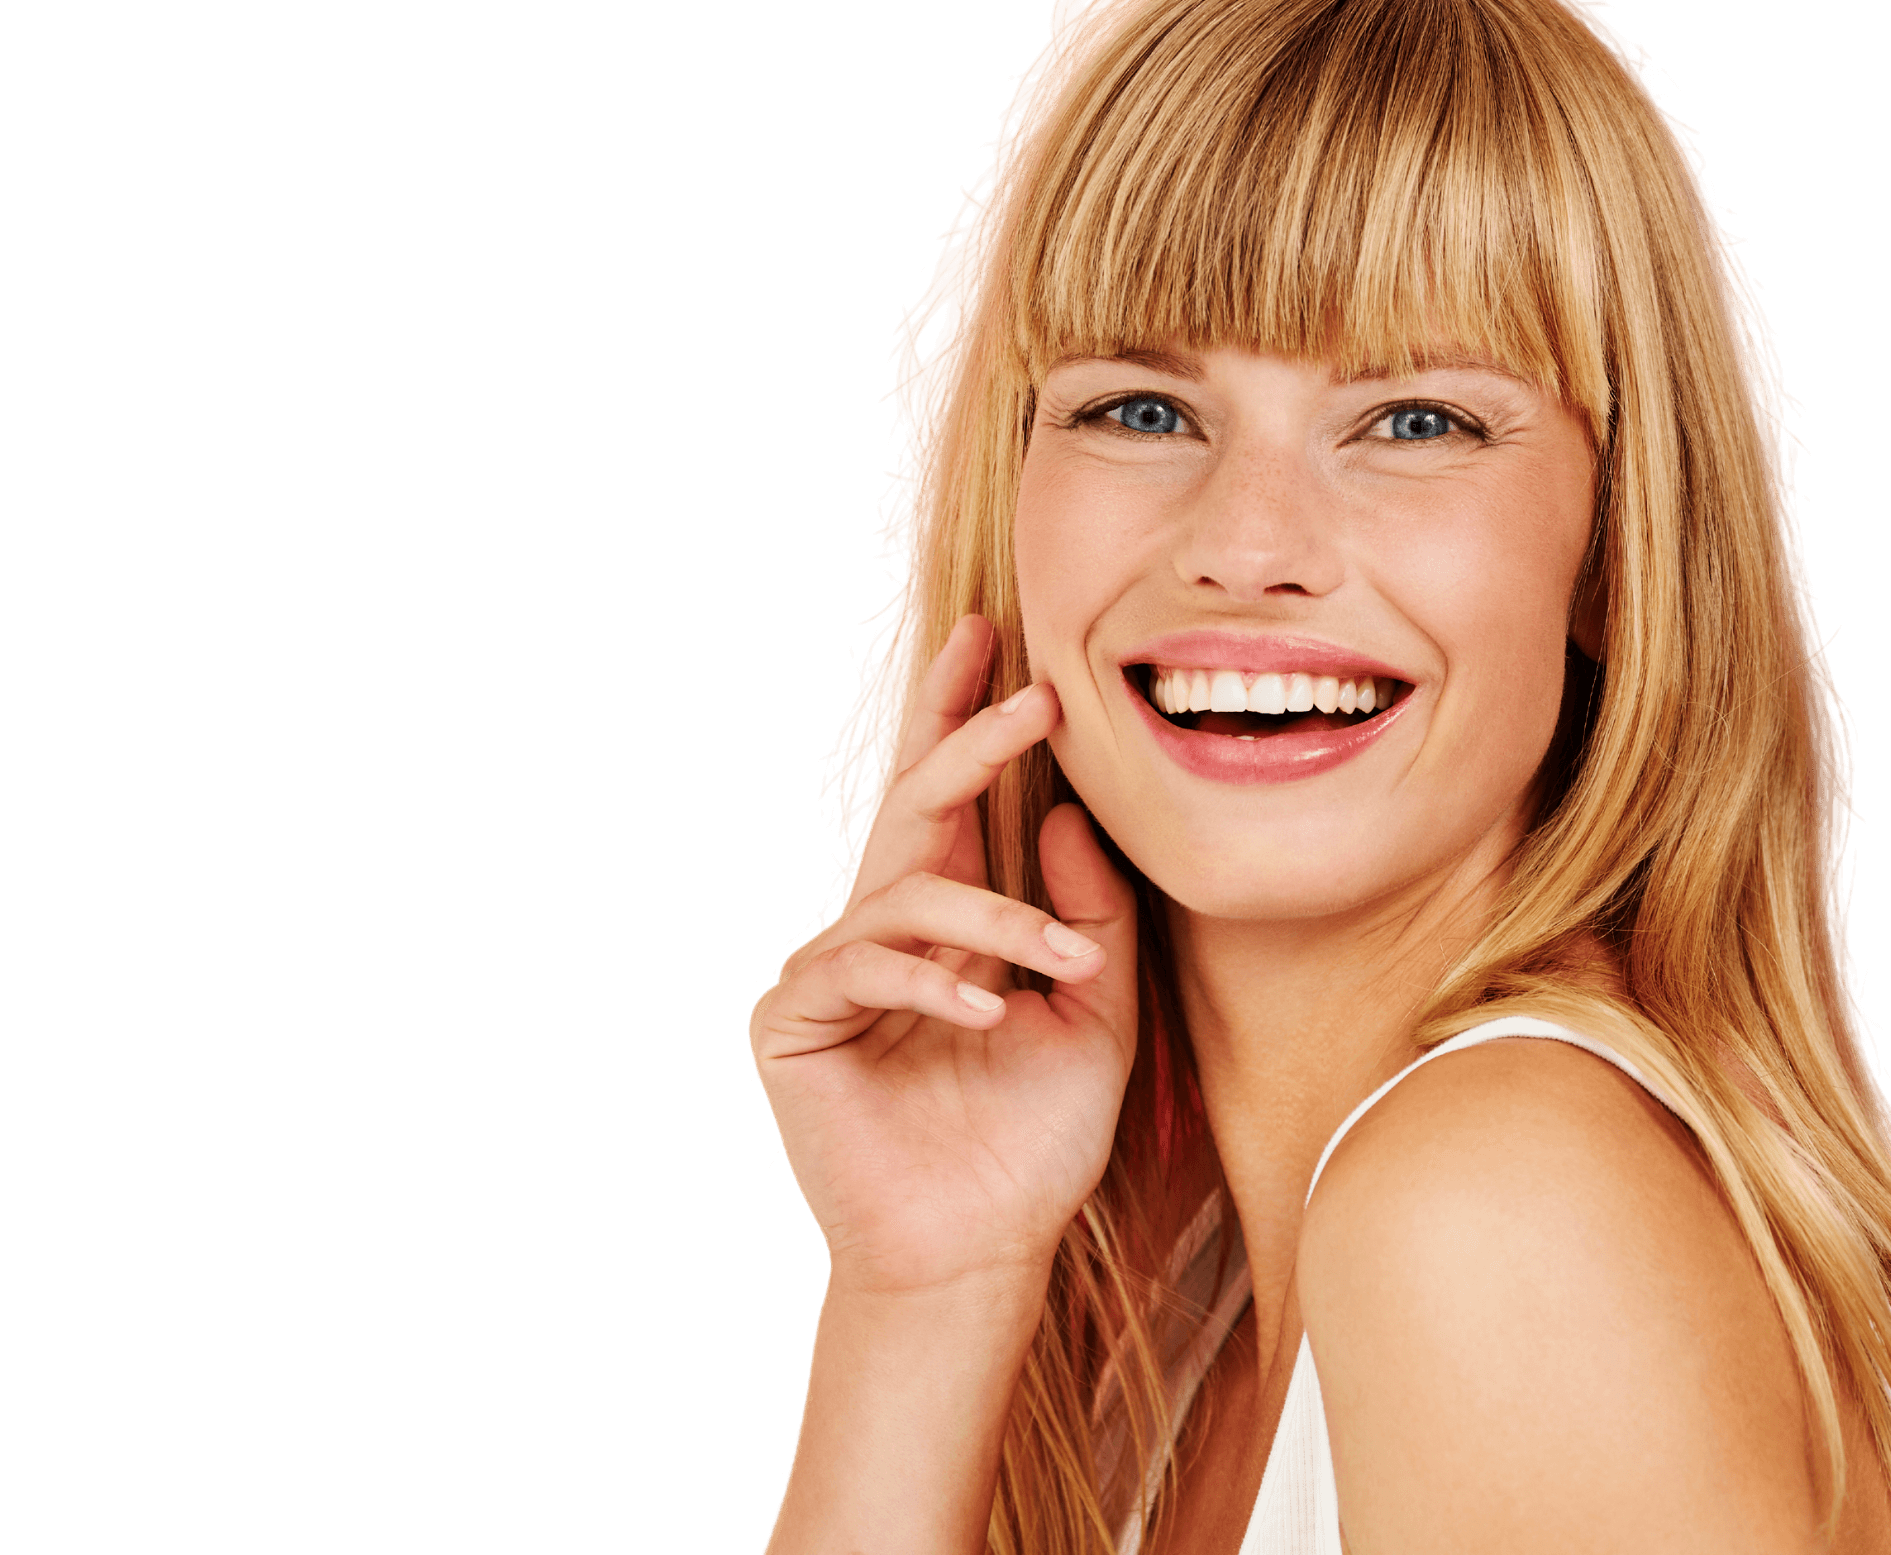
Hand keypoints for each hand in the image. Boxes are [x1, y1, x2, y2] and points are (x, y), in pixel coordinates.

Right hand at [751, 616, 1141, 1296]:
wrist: (980, 1252)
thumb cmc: (1033, 1144)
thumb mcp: (1098, 1017)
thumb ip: (1089, 915)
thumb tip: (1070, 814)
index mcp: (952, 921)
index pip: (953, 799)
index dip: (962, 718)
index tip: (992, 639)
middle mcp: (889, 931)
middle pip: (918, 807)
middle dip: (972, 742)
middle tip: (1034, 699)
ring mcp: (835, 973)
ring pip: (907, 892)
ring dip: (995, 918)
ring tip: (1061, 968)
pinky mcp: (791, 1021)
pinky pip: (859, 965)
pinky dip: (931, 983)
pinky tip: (985, 1016)